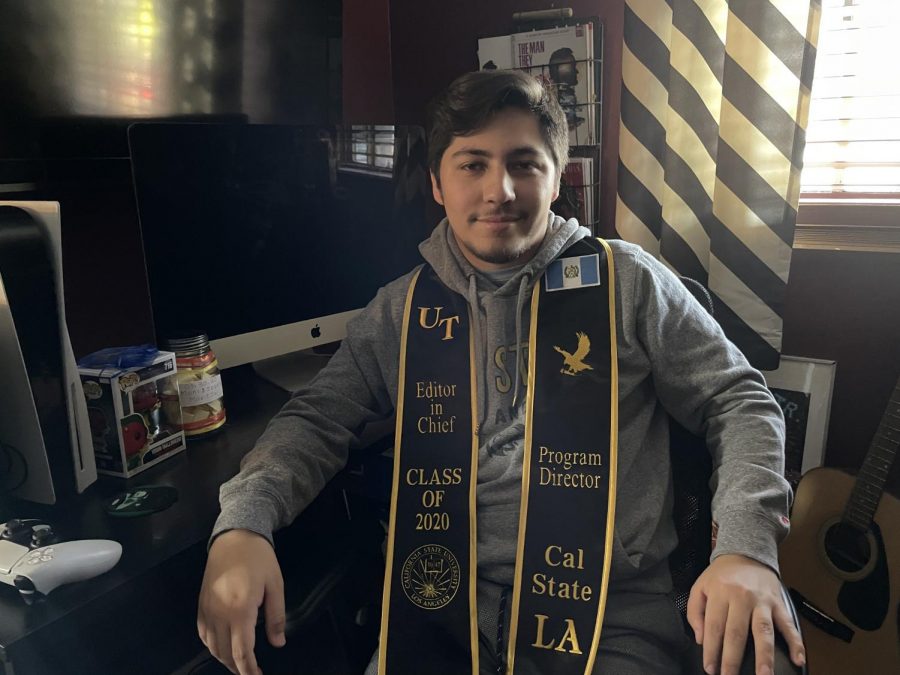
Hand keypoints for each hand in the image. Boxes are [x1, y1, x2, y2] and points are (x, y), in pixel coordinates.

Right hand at [197, 529, 285, 674]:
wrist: (234, 536)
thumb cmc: (259, 558)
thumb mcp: (276, 585)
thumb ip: (276, 617)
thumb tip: (278, 643)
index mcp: (240, 610)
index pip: (242, 652)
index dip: (249, 670)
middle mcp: (219, 614)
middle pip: (224, 653)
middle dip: (238, 668)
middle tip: (252, 672)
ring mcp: (207, 609)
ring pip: (211, 646)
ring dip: (224, 659)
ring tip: (239, 663)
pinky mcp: (201, 604)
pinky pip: (203, 633)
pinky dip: (212, 645)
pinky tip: (222, 646)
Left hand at [686, 553, 804, 674]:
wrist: (746, 552)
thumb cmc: (722, 575)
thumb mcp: (700, 586)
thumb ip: (695, 612)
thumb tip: (701, 639)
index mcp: (720, 593)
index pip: (714, 626)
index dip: (712, 650)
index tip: (710, 668)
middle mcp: (741, 597)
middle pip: (737, 632)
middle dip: (733, 659)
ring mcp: (762, 601)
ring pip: (764, 630)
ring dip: (765, 655)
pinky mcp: (779, 603)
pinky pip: (788, 624)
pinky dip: (796, 642)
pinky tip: (798, 658)